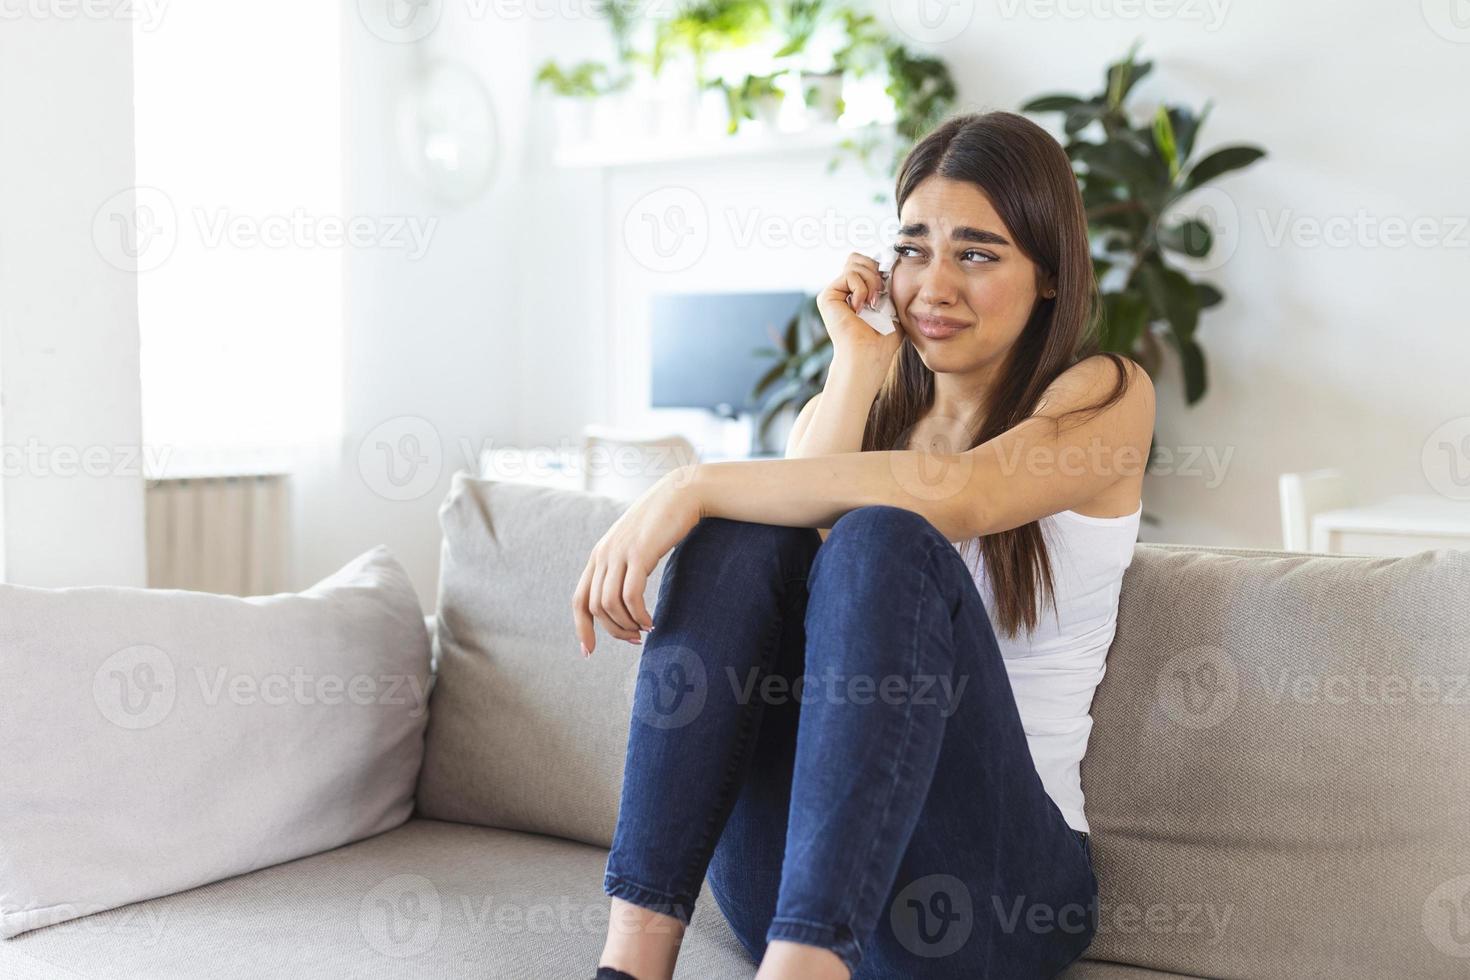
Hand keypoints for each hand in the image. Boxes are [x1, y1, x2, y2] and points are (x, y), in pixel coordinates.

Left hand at [571, 467, 703, 655]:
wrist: (682, 493)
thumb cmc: (663, 521)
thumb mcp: (636, 544)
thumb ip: (624, 565)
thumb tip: (623, 598)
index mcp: (599, 555)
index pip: (580, 599)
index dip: (582, 628)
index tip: (589, 652)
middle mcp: (603, 555)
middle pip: (595, 607)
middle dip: (612, 631)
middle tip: (634, 640)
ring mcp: (619, 553)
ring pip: (611, 604)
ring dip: (627, 625)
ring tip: (645, 629)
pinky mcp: (639, 553)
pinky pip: (631, 595)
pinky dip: (639, 614)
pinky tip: (651, 620)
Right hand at [816, 251, 903, 369]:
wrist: (870, 352)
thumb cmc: (884, 336)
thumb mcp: (892, 303)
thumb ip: (888, 282)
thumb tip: (890, 261)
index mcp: (856, 290)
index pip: (866, 262)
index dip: (878, 269)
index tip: (887, 289)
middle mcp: (843, 290)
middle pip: (858, 258)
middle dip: (874, 272)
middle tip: (879, 296)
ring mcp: (834, 292)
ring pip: (855, 263)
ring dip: (870, 282)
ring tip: (872, 303)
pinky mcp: (827, 296)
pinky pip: (849, 274)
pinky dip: (861, 289)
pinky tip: (860, 307)